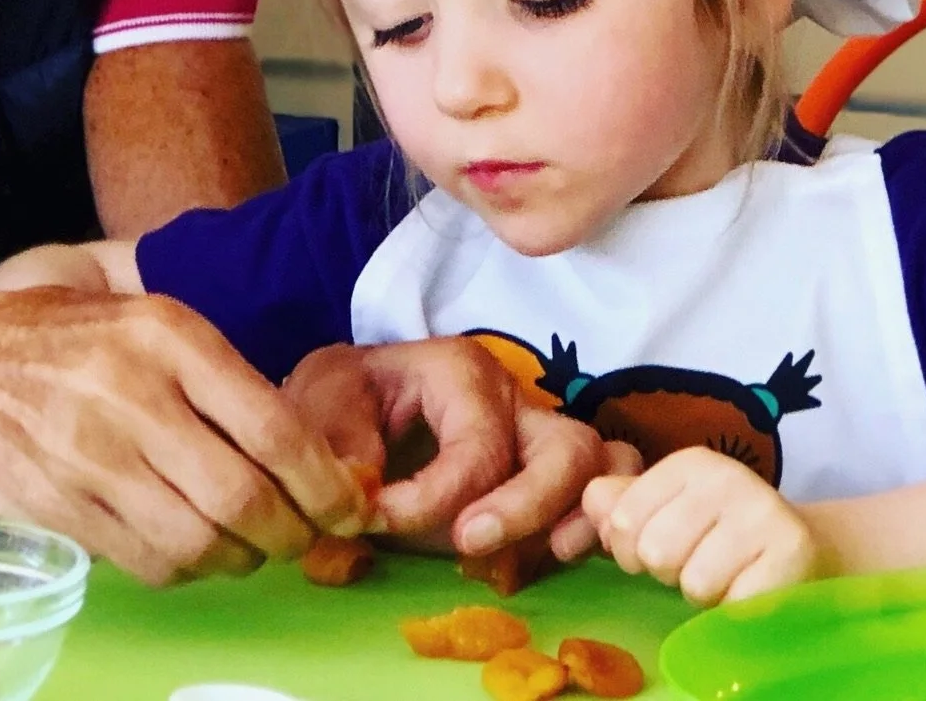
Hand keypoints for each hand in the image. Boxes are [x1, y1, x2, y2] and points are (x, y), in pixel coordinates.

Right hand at [0, 287, 370, 586]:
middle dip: (292, 534)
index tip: (349, 505)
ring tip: (248, 545)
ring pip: (201, 541)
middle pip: (246, 498)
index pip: (273, 428)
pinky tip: (190, 547)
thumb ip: (220, 377)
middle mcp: (133, 393)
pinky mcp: (62, 507)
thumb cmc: (63, 338)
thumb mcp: (146, 321)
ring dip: (241, 558)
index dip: (325, 484)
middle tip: (304, 537)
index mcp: (168, 336)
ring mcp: (92, 456)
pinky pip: (150, 562)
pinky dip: (187, 568)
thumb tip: (309, 453)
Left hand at [282, 339, 634, 557]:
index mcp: (460, 371)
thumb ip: (340, 449)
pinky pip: (604, 490)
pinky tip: (557, 555)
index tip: (376, 521)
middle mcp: (514, 398)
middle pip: (566, 448)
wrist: (344, 406)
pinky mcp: (548, 473)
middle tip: (467, 544)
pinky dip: (595, 523)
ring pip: (600, 466)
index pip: (475, 447)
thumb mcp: (321, 403)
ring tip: (541, 556)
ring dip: (579, 516)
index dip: (431, 499)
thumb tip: (365, 502)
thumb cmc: (339, 401)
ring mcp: (539, 433)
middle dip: (527, 506)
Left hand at [584, 445, 819, 605]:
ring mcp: (762, 513)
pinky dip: (734, 609)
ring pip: (693, 583)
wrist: (804, 548)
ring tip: (724, 575)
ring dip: (702, 592)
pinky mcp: (791, 553)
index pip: (623, 520)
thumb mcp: (668, 507)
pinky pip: (733, 604)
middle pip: (655, 552)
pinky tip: (749, 588)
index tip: (655, 550)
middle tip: (695, 563)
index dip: (629, 551)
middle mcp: (726, 478)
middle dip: (667, 573)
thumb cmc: (720, 531)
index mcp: (689, 463)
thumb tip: (592, 506)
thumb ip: (620, 504)